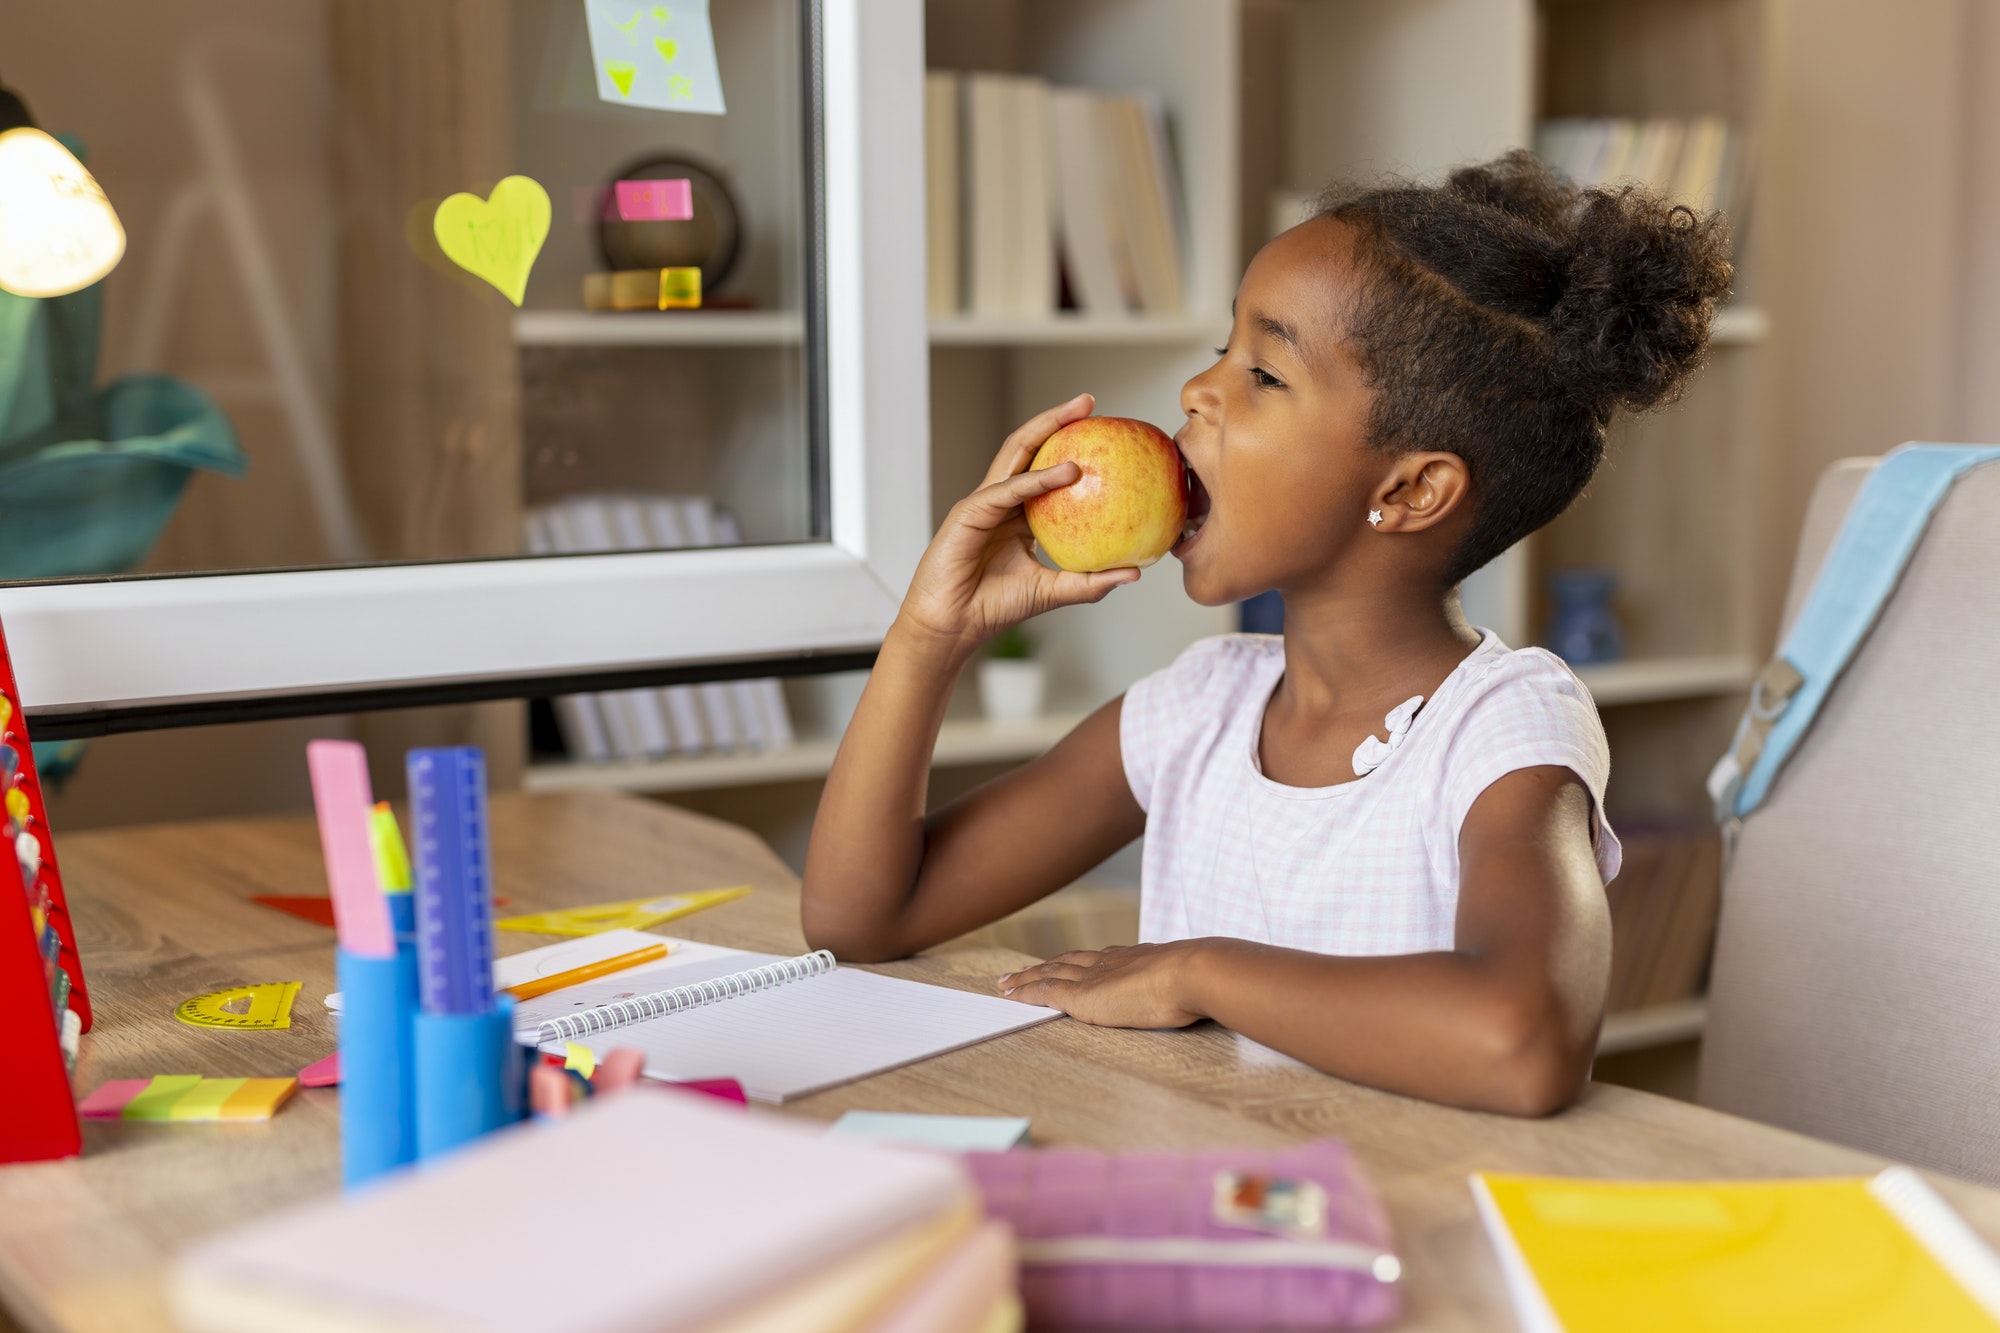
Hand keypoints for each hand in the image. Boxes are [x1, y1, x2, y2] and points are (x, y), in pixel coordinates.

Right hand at [896, 394, 1140, 655]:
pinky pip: (1008, 490)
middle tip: (1089, 402)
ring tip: (1078, 414)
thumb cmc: (994, 608)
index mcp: (1017, 513)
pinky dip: (1037, 479)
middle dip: (1057, 420)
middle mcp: (1000, 499)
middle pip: (1029, 448)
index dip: (1069, 444)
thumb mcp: (1053, 591)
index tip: (1104, 432)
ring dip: (1046, 429)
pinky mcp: (969, 513)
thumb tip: (1136, 571)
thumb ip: (1091, 581)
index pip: (1044, 466)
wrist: (953, 627)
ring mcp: (983, 502)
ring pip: (1015, 454)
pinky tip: (1067, 471)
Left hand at [998, 942, 1207, 1029]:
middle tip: (1022, 971)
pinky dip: (1024, 991)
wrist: (1194, 973)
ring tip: (1007, 982)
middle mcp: (1110, 961)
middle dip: (1045, 966)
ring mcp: (1095, 977)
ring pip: (1049, 973)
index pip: (1099, 958)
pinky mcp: (1083, 995)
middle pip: (1068, 961)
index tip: (1067, 962)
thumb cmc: (1202, 980)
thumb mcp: (1192, 979)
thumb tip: (1202, 989)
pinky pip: (1044, 991)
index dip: (1080, 961)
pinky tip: (1009, 994)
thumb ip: (1186, 983)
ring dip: (1026, 977)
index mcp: (1135, 958)